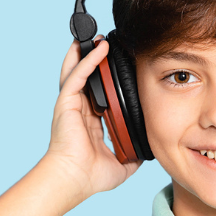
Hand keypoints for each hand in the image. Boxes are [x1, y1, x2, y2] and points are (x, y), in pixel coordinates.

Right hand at [39, 38, 140, 199]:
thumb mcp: (122, 165)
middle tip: (104, 43)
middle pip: (85, 77)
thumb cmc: (89, 177)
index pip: (98, 94)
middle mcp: (79, 110)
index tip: (118, 67)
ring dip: (87, 52)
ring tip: (98, 36)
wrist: (73, 179)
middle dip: (93, 59)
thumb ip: (134, 156)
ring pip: (78, 71)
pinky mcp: (66, 102)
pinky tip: (100, 47)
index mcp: (89, 122)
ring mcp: (71, 105)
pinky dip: (88, 60)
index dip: (106, 80)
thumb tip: (148, 152)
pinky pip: (78, 75)